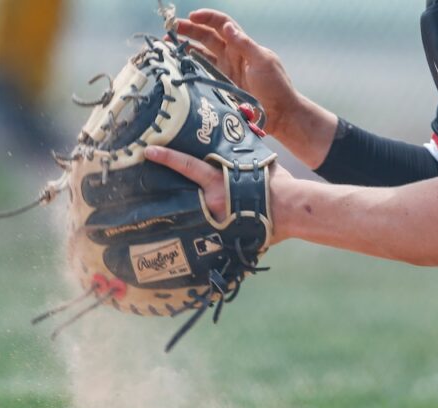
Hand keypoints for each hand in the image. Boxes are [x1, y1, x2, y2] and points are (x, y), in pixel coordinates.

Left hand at [144, 146, 291, 242]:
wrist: (292, 211)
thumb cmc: (279, 185)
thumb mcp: (260, 162)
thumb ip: (246, 153)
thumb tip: (244, 133)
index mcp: (219, 181)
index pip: (187, 165)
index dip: (167, 157)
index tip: (147, 151)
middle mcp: (212, 201)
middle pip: (182, 194)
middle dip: (164, 190)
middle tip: (145, 185)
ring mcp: (217, 221)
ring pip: (191, 216)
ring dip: (179, 216)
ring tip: (159, 217)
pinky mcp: (226, 236)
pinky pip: (208, 234)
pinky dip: (203, 238)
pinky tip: (187, 244)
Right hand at [176, 10, 298, 137]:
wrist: (281, 116)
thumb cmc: (276, 87)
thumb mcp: (262, 62)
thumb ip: (244, 44)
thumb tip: (227, 26)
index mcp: (242, 47)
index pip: (222, 25)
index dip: (207, 18)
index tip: (191, 16)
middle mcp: (231, 57)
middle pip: (207, 38)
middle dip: (189, 30)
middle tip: (170, 30)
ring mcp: (224, 73)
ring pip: (201, 56)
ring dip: (185, 49)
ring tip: (168, 47)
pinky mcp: (220, 89)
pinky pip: (202, 76)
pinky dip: (189, 71)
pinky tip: (177, 70)